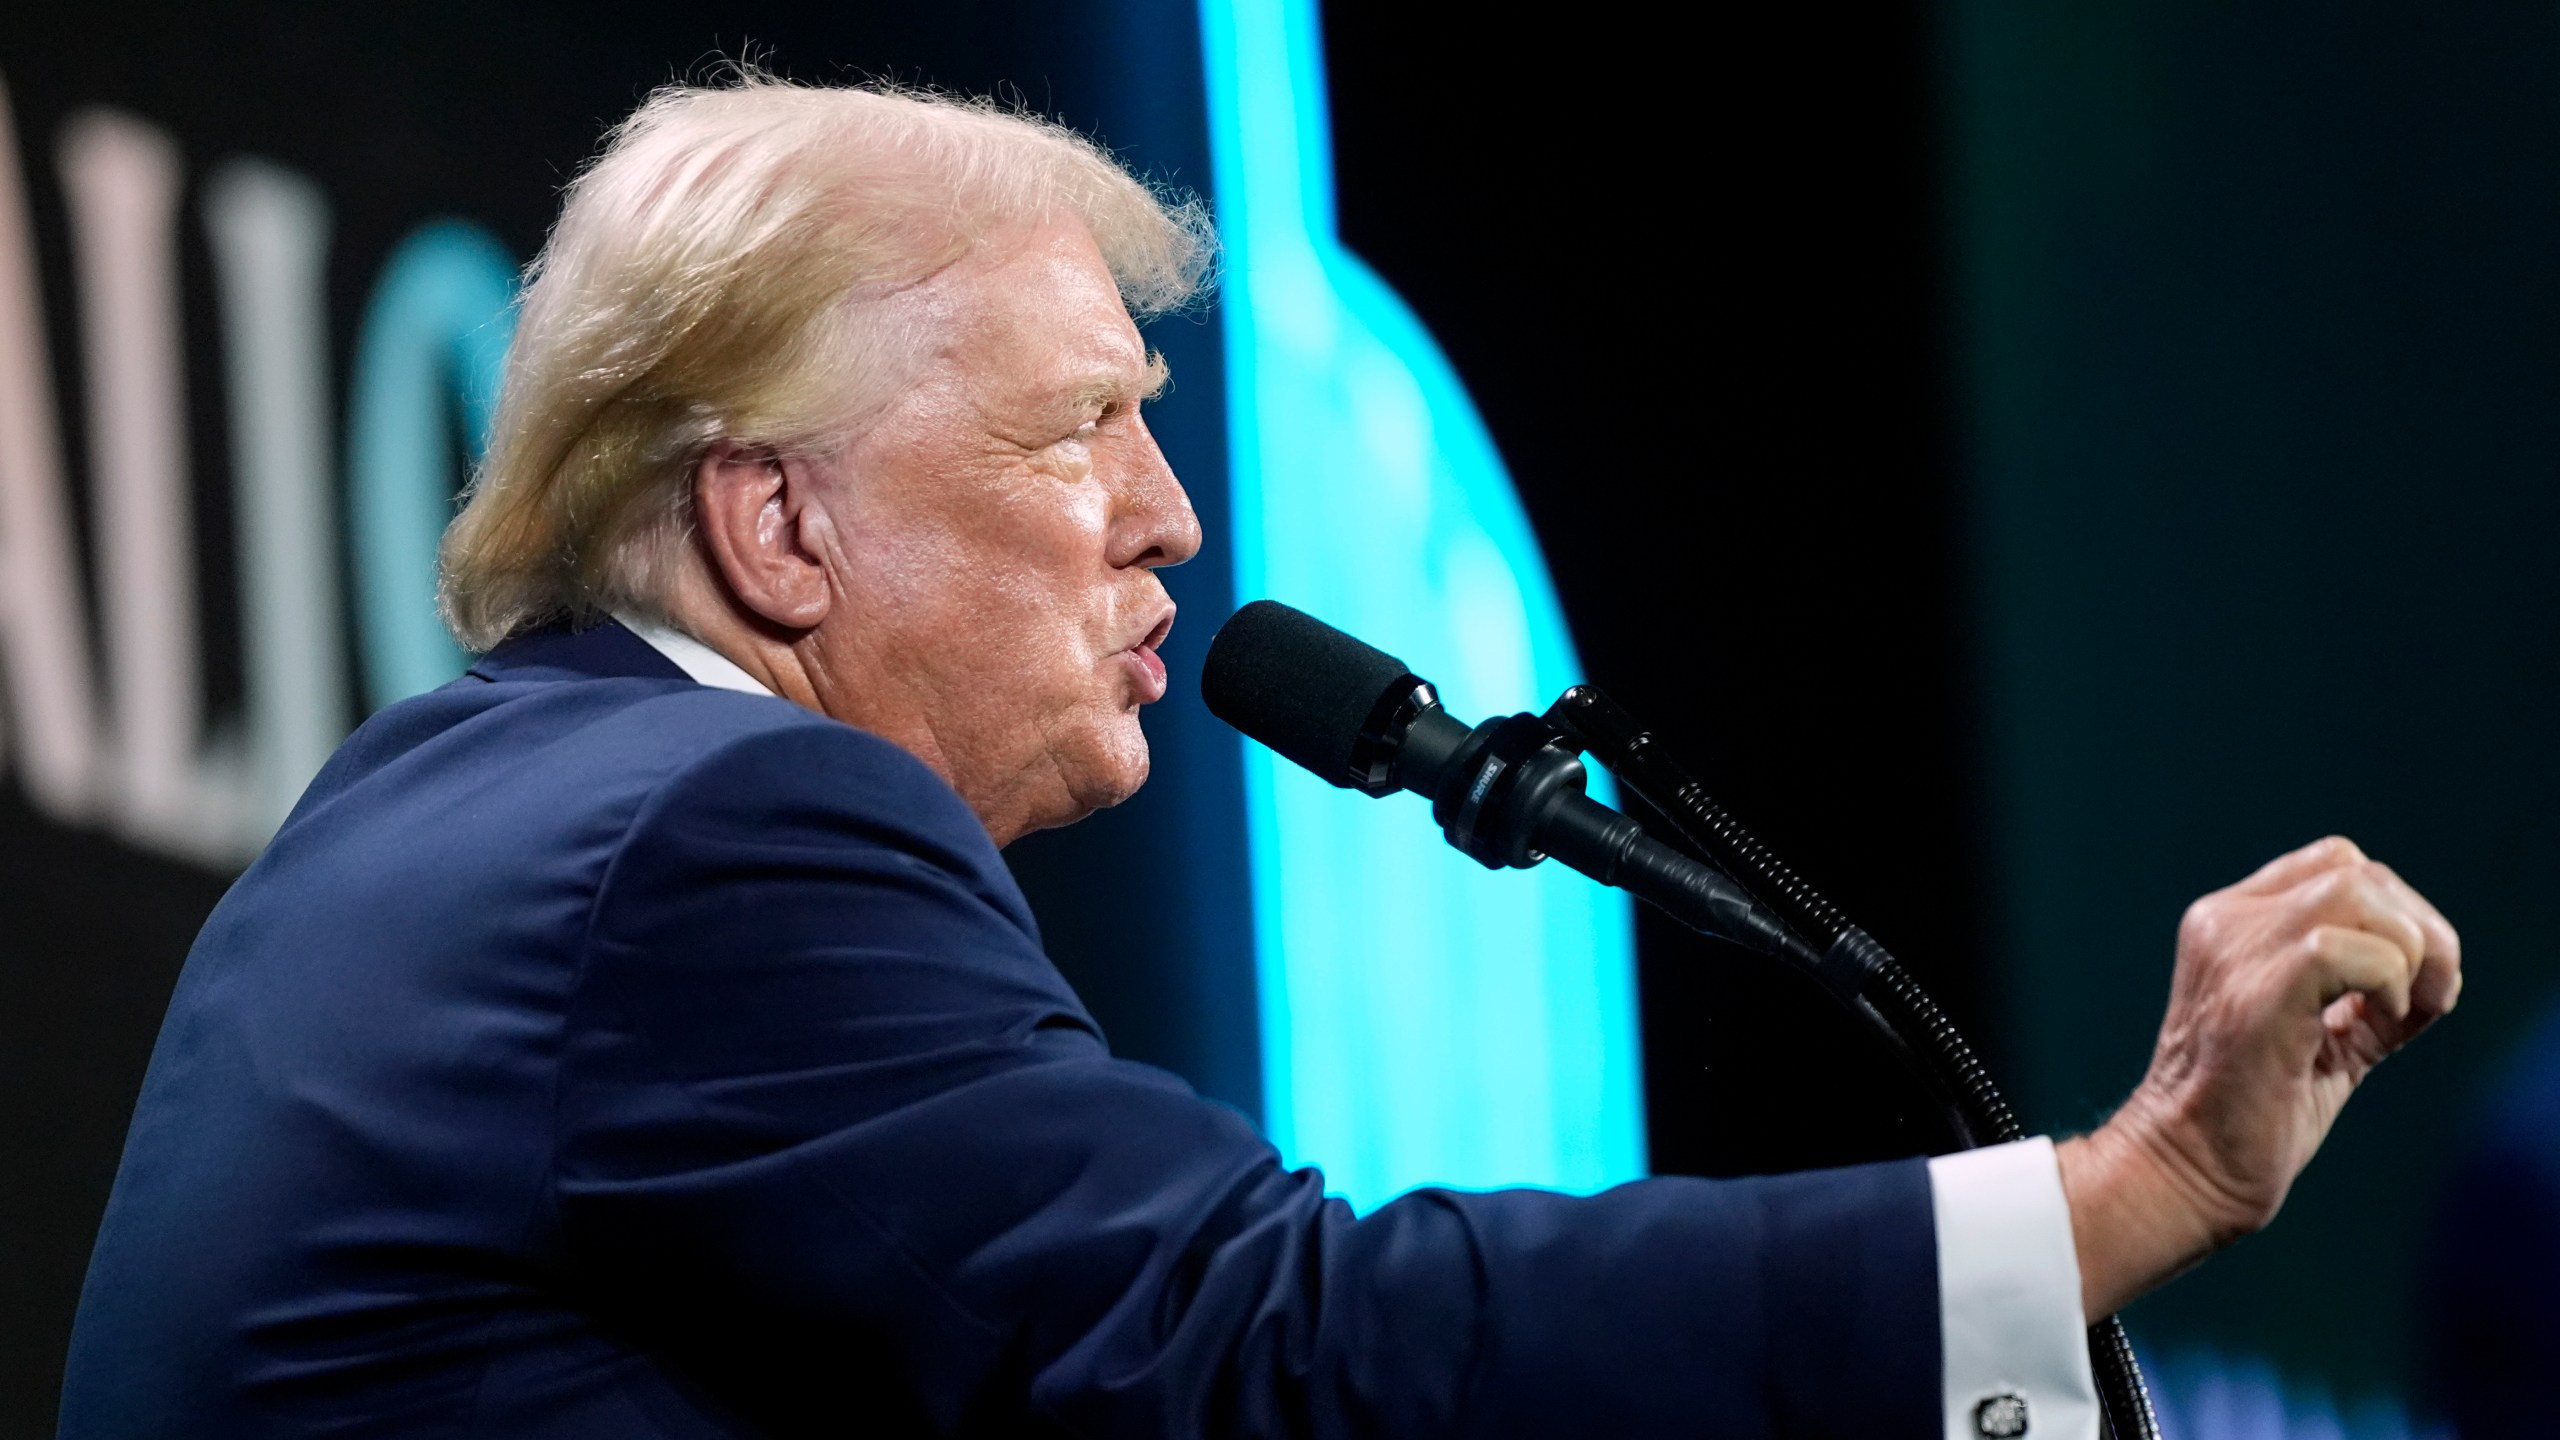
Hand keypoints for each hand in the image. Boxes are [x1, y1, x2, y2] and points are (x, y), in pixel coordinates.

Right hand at [2056, 835, 2460, 1319]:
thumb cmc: (2252, 1115)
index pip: (2337, 865)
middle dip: (2418, 931)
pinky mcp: (2257, 992)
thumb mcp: (2316, 1029)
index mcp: (2228, 923)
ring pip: (2360, 893)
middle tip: (2417, 1004)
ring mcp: (2235, 950)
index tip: (2397, 990)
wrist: (2188, 1170)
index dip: (2393, 914)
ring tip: (2400, 1015)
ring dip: (2410, 955)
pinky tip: (2377, 1028)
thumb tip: (2438, 965)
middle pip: (2357, 870)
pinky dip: (2391, 985)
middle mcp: (2224, 922)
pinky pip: (2355, 949)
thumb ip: (2359, 987)